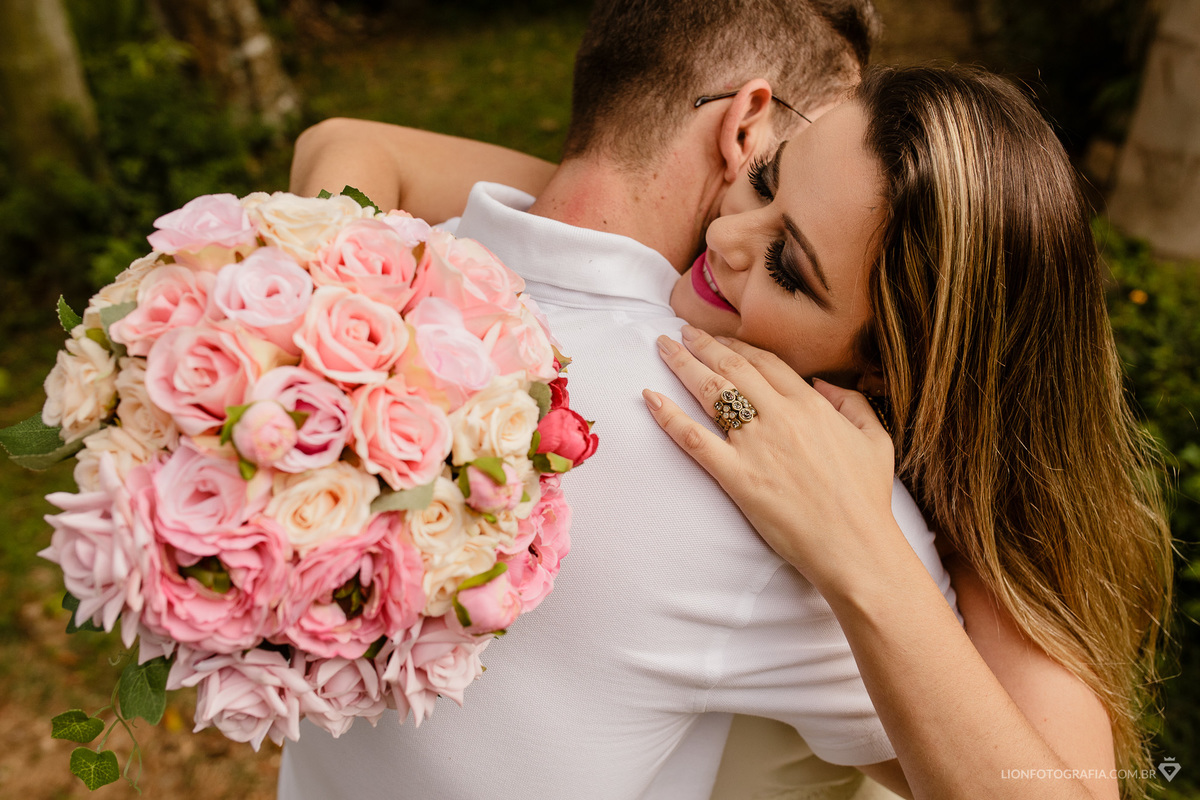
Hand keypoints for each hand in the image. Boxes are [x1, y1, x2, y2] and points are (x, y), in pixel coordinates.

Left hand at [643, 325, 898, 592]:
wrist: (855, 546)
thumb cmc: (867, 499)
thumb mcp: (876, 439)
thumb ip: (852, 402)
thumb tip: (823, 383)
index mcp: (812, 406)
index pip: (766, 362)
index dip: (738, 346)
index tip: (719, 338)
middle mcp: (780, 416)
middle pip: (733, 368)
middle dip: (703, 344)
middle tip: (681, 332)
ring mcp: (755, 445)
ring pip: (711, 392)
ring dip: (683, 364)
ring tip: (663, 348)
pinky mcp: (736, 476)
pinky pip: (694, 439)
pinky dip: (669, 416)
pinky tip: (650, 398)